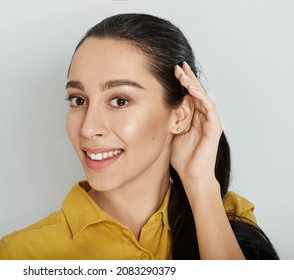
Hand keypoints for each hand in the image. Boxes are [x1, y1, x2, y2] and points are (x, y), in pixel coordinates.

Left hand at [171, 62, 222, 189]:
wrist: (192, 175)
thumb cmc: (183, 158)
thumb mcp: (171, 135)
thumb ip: (169, 121)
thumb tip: (155, 110)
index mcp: (193, 118)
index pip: (189, 96)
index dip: (182, 83)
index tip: (172, 72)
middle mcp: (203, 117)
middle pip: (196, 93)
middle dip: (188, 78)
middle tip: (178, 65)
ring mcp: (210, 121)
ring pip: (203, 96)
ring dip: (193, 84)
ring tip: (183, 73)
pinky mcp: (214, 127)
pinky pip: (209, 107)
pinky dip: (201, 97)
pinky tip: (192, 89)